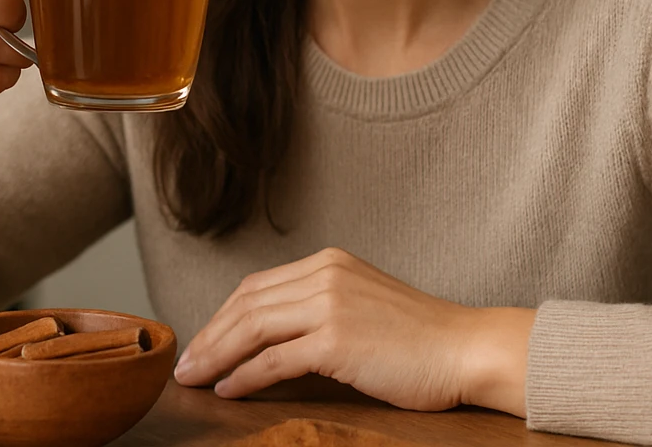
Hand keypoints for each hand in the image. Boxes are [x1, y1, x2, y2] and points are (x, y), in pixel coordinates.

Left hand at [172, 248, 535, 415]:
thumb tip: (269, 338)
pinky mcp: (337, 339)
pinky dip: (245, 375)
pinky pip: (275, 359)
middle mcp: (326, 274)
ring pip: (253, 327)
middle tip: (185, 365)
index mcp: (329, 262)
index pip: (257, 287)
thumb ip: (320, 308)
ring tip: (194, 378)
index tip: (203, 343)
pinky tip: (228, 389)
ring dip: (216, 355)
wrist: (466, 348)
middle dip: (209, 336)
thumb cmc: (421, 338)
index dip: (222, 317)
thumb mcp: (363, 305)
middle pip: (247, 303)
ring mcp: (331, 304)